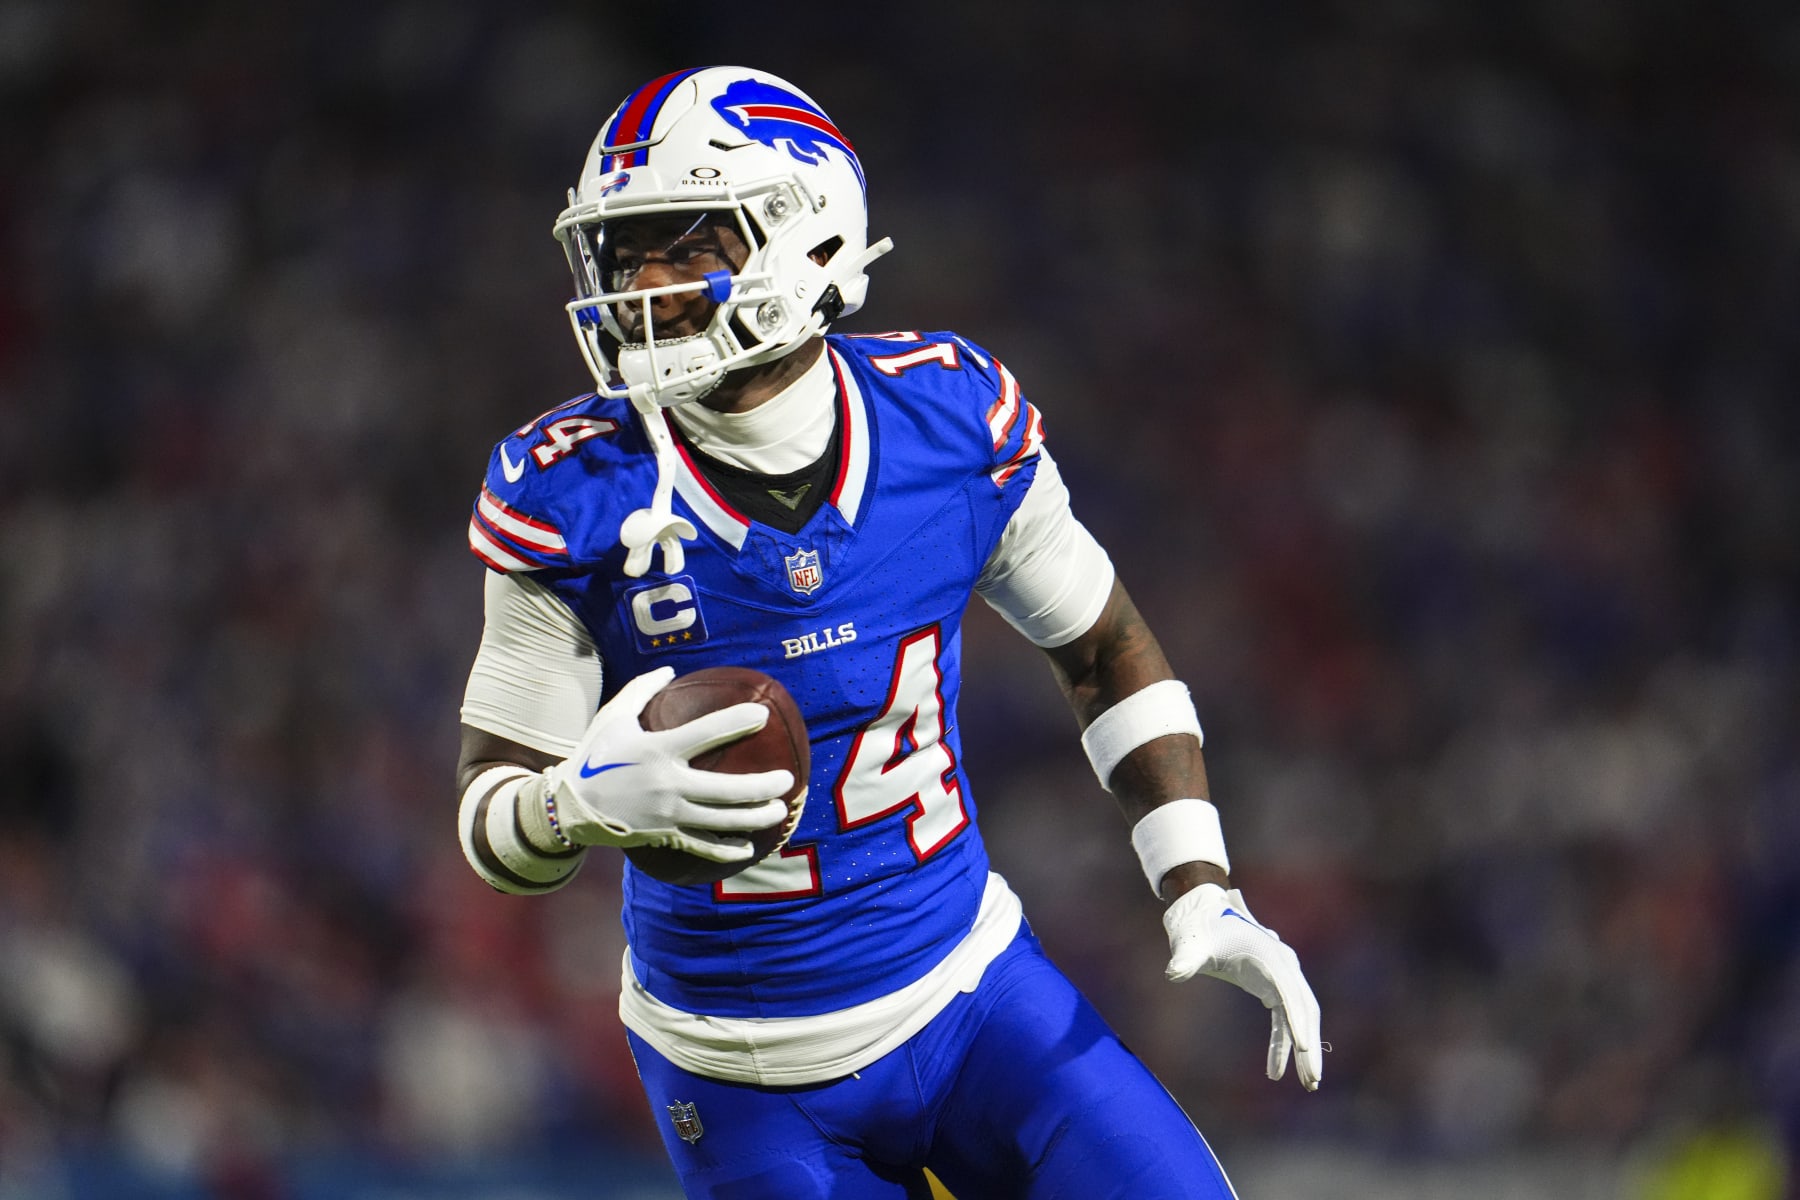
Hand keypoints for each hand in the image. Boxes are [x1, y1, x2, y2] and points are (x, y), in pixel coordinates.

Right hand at [544, 667, 792, 862]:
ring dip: (755, 818)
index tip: (762, 712)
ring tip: (779, 810)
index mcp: (657, 751)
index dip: (736, 721)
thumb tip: (672, 668)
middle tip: (787, 778)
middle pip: (727, 789)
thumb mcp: (612, 717)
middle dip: (763, 785)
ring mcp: (668, 815)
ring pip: (722, 820)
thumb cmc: (594, 755)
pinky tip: (749, 846)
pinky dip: (728, 848)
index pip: (706, 734)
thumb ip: (642, 689)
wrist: (569, 807)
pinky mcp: (665, 835)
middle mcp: (667, 785)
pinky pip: (703, 846)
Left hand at [1164, 882, 1323, 1090]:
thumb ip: (1185, 959)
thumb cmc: (1198, 928)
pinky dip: (1284, 1042)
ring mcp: (1281, 974)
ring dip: (1304, 1048)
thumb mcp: (1190, 943)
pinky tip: (1276, 1070)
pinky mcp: (1273, 984)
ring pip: (1301, 1015)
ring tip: (1308, 1085)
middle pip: (1305, 1008)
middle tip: (1312, 1082)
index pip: (1288, 993)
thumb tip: (1173, 974)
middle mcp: (1283, 964)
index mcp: (1269, 955)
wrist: (1203, 911)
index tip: (1303, 1050)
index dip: (1296, 1021)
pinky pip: (1285, 1017)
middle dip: (1310, 1044)